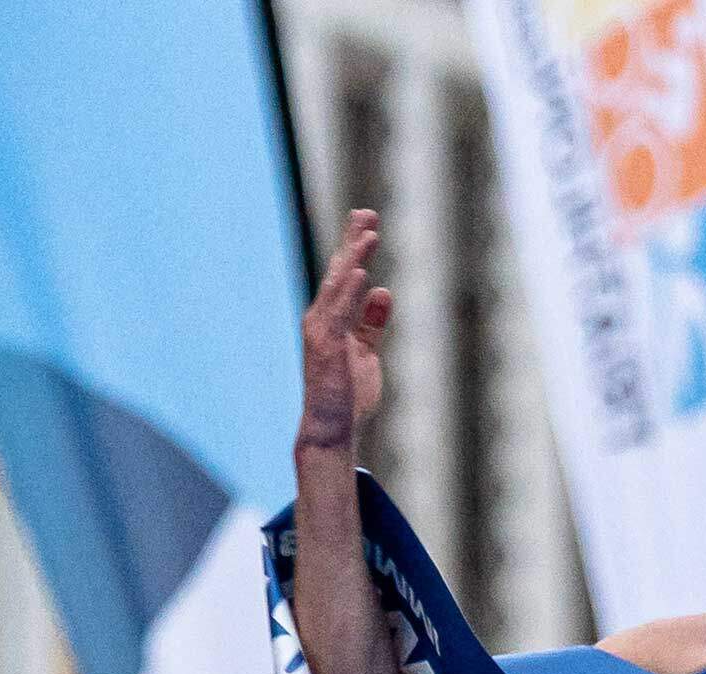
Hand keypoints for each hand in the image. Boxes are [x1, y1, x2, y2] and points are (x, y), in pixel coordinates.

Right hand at [298, 209, 391, 454]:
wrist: (332, 428)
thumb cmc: (348, 395)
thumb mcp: (367, 352)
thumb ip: (373, 322)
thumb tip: (383, 291)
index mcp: (332, 319)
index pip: (344, 276)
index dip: (356, 248)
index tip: (368, 222)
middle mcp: (322, 318)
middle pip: (339, 272)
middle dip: (353, 241)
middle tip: (368, 212)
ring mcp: (322, 330)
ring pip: (340, 286)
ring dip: (355, 258)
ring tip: (370, 234)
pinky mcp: (326, 346)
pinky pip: (340, 313)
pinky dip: (350, 291)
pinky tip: (362, 272)